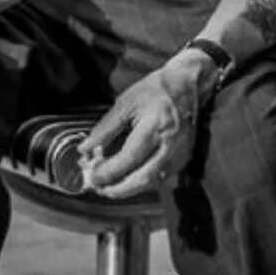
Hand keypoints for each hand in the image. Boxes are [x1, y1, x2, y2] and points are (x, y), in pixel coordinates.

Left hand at [80, 50, 213, 197]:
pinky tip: (127, 180)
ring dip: (130, 189)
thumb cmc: (156, 90)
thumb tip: (86, 148)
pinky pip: (162, 177)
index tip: (93, 176)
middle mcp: (170, 144)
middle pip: (144, 177)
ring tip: (108, 187)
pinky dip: (142, 182)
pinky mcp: (183, 157)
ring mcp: (179, 153)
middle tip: (99, 189)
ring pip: (154, 182)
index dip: (110, 170)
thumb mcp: (125, 102)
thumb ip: (106, 128)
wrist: (189, 85)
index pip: (130, 157)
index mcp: (155, 127)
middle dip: (120, 189)